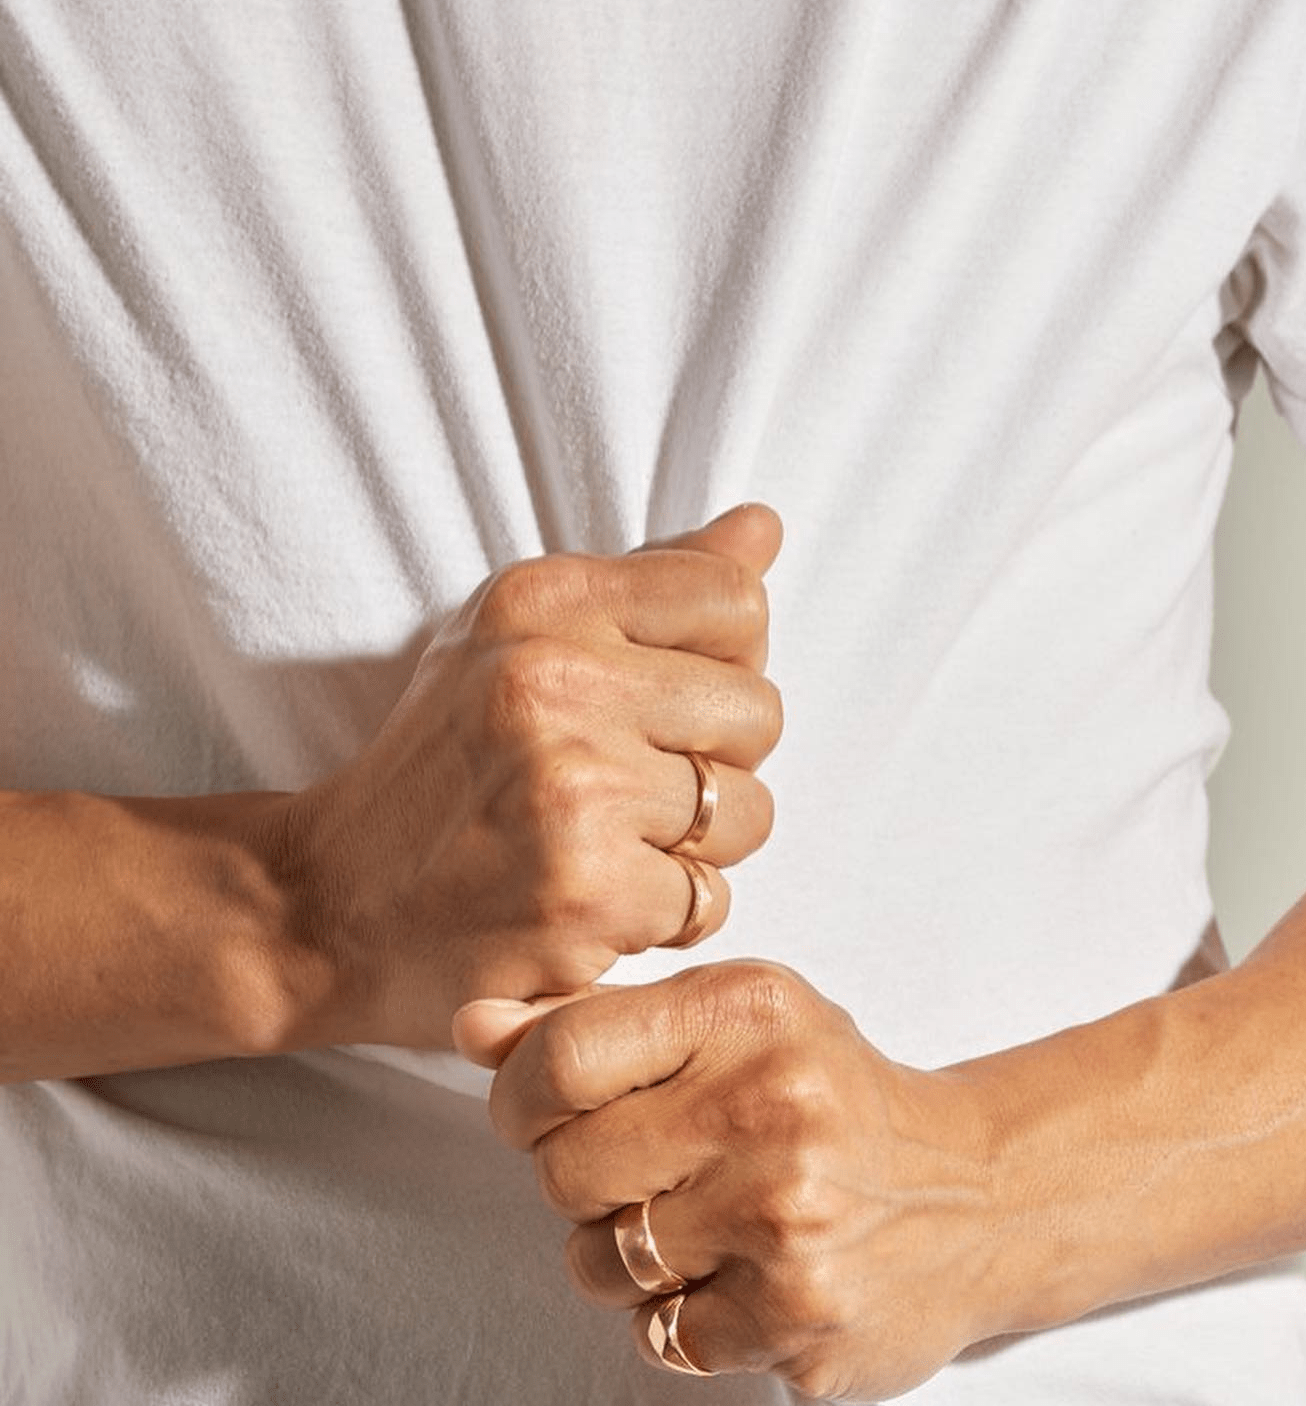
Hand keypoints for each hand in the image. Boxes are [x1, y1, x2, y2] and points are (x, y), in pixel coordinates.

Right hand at [273, 506, 783, 1048]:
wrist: (330, 905)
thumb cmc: (438, 767)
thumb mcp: (519, 638)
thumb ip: (652, 583)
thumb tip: (764, 528)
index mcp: (542, 601)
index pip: (735, 598)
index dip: (725, 663)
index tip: (666, 701)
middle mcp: (557, 681)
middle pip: (759, 712)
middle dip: (716, 761)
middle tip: (635, 786)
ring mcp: (573, 789)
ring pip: (749, 814)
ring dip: (697, 847)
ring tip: (612, 845)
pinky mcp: (587, 891)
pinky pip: (710, 899)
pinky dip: (665, 915)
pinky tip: (596, 902)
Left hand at [457, 961, 1007, 1402]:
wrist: (973, 1191)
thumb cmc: (828, 1090)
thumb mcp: (727, 1019)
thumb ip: (593, 1019)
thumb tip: (471, 1025)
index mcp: (746, 1011)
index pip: (562, 1057)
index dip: (520, 1094)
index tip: (537, 1111)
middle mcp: (770, 1109)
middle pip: (566, 1169)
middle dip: (581, 1175)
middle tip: (645, 1163)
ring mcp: (788, 1222)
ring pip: (598, 1259)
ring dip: (623, 1249)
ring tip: (695, 1217)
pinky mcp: (799, 1321)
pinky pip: (657, 1333)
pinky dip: (676, 1310)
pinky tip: (735, 1268)